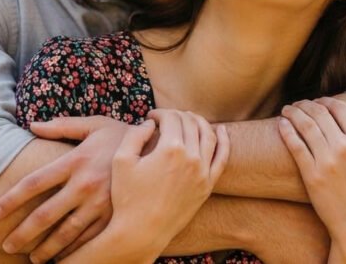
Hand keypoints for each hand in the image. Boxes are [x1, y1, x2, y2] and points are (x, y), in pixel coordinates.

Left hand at [0, 115, 128, 261]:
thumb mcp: (95, 125)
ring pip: (65, 233)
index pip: (34, 183)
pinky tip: (62, 258)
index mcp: (76, 160)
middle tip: (7, 245)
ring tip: (31, 258)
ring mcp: (101, 203)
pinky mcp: (115, 216)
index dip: (11, 200)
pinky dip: (73, 252)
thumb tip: (32, 125)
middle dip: (22, 234)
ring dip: (45, 249)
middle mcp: (85, 184)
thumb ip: (62, 126)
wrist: (162, 149)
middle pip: (45, 215)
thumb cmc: (123, 135)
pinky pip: (90, 239)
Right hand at [108, 110, 229, 254]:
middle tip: (166, 118)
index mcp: (171, 149)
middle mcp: (191, 158)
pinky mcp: (208, 185)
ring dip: (199, 121)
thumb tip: (149, 123)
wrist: (142, 232)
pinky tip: (221, 130)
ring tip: (188, 118)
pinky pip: (222, 157)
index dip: (160, 113)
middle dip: (177, 115)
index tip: (151, 118)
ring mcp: (203, 172)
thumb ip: (134, 135)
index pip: (171, 118)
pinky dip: (224, 141)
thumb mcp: (121, 161)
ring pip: (208, 135)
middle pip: (190, 123)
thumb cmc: (128, 197)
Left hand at [278, 98, 345, 262]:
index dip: (327, 100)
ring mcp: (326, 161)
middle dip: (306, 104)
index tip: (319, 102)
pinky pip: (295, 145)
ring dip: (293, 112)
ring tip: (287, 109)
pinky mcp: (311, 174)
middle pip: (319, 113)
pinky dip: (286, 130)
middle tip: (299, 104)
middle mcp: (343, 147)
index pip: (340, 108)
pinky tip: (281, 123)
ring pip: (305, 125)